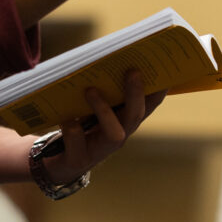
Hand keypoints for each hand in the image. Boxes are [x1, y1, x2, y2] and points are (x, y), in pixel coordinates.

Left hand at [39, 71, 165, 185]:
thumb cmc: (78, 127)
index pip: (147, 105)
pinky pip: (78, 145)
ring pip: (114, 133)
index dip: (158, 90)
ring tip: (90, 90)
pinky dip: (73, 130)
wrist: (56, 163)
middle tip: (132, 71)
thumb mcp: (90, 107)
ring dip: (104, 109)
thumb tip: (103, 57)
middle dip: (135, 93)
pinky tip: (66, 119)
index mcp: (122, 121)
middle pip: (135, 116)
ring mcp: (99, 150)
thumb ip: (100, 89)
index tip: (166, 71)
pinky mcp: (78, 160)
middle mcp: (117, 136)